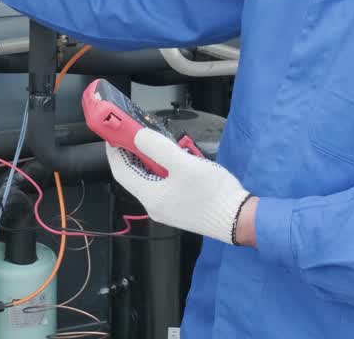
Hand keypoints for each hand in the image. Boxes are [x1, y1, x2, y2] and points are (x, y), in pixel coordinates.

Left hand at [107, 128, 252, 245]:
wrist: (239, 220)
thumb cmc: (212, 193)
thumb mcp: (185, 165)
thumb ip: (158, 148)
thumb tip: (138, 136)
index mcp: (150, 196)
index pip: (121, 172)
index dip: (115, 152)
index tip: (114, 135)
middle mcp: (155, 205)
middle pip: (134, 176)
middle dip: (132, 154)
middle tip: (135, 134)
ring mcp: (168, 209)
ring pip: (150, 180)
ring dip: (149, 161)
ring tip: (155, 142)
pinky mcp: (181, 208)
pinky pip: (163, 185)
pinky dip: (162, 170)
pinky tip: (174, 160)